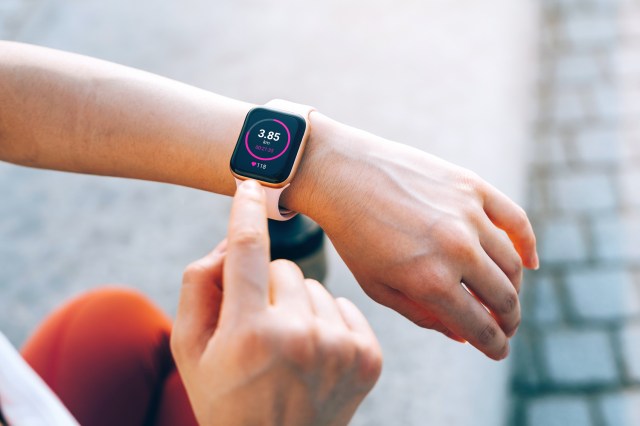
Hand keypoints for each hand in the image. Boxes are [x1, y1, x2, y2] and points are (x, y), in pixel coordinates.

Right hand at [171, 180, 381, 425]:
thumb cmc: (225, 396)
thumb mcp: (190, 347)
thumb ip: (199, 285)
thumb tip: (231, 239)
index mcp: (250, 333)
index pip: (248, 250)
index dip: (246, 210)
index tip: (250, 182)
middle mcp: (300, 337)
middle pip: (285, 268)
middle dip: (268, 288)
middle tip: (258, 329)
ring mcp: (340, 349)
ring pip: (316, 286)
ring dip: (299, 306)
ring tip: (287, 349)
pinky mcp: (368, 357)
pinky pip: (344, 305)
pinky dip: (328, 321)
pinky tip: (315, 354)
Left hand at [292, 115, 537, 360]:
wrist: (342, 174)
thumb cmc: (354, 235)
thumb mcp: (377, 286)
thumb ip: (423, 315)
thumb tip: (463, 336)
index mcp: (430, 281)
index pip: (479, 327)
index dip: (494, 346)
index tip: (499, 352)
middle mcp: (456, 249)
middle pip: (504, 299)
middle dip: (508, 322)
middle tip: (504, 327)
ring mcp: (468, 214)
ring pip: (513, 264)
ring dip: (514, 289)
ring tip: (504, 297)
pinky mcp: (472, 186)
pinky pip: (516, 220)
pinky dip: (528, 244)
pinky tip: (529, 262)